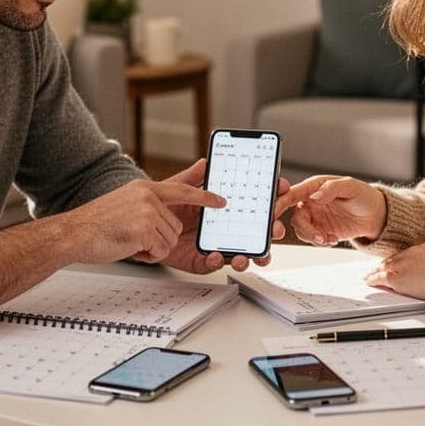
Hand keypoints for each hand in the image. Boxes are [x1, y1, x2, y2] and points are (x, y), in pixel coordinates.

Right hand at [56, 178, 224, 264]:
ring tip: (130, 241)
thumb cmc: (96, 223)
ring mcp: (146, 212)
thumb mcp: (125, 201)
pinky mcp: (144, 229)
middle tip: (136, 237)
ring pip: (170, 239)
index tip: (221, 201)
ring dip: (153, 247)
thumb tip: (165, 203)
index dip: (204, 196)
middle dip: (160, 238)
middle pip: (176, 225)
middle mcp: (147, 196)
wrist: (74, 234)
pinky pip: (161, 250)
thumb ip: (150, 199)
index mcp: (144, 188)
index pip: (182, 189)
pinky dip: (147, 256)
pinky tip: (130, 248)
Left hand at [157, 158, 282, 273]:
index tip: (281, 189)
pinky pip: (214, 262)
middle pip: (257, 230)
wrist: (143, 226)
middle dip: (272, 230)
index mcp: (224, 206)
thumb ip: (192, 178)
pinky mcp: (201, 259)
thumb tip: (205, 163)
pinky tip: (216, 255)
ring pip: (243, 251)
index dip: (272, 194)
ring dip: (251, 254)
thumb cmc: (164, 207)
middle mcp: (225, 226)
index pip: (255, 200)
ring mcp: (215, 244)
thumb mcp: (177, 189)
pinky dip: (217, 260)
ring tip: (249, 254)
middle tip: (275, 229)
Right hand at [274, 175, 385, 246]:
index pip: (292, 193)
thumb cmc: (363, 195)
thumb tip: (315, 196)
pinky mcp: (320, 231)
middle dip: (304, 228)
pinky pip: (311, 239)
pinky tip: (332, 239)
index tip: (274, 212)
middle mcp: (310, 202)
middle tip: (316, 235)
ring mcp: (315, 218)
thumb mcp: (351, 186)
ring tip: (329, 238)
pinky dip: (320, 242)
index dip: (280, 202)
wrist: (375, 215)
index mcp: (314, 187)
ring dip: (313, 237)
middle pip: (294, 217)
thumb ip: (331, 188)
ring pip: (301, 230)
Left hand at [362, 243, 424, 299]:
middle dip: (384, 265)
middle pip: (393, 259)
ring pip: (384, 267)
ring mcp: (402, 265)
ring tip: (369, 276)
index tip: (393, 263)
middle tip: (376, 269)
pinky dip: (373, 279)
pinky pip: (380, 278)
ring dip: (376, 272)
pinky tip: (369, 281)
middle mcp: (410, 253)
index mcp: (423, 248)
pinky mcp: (396, 278)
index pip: (405, 254)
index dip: (397, 261)